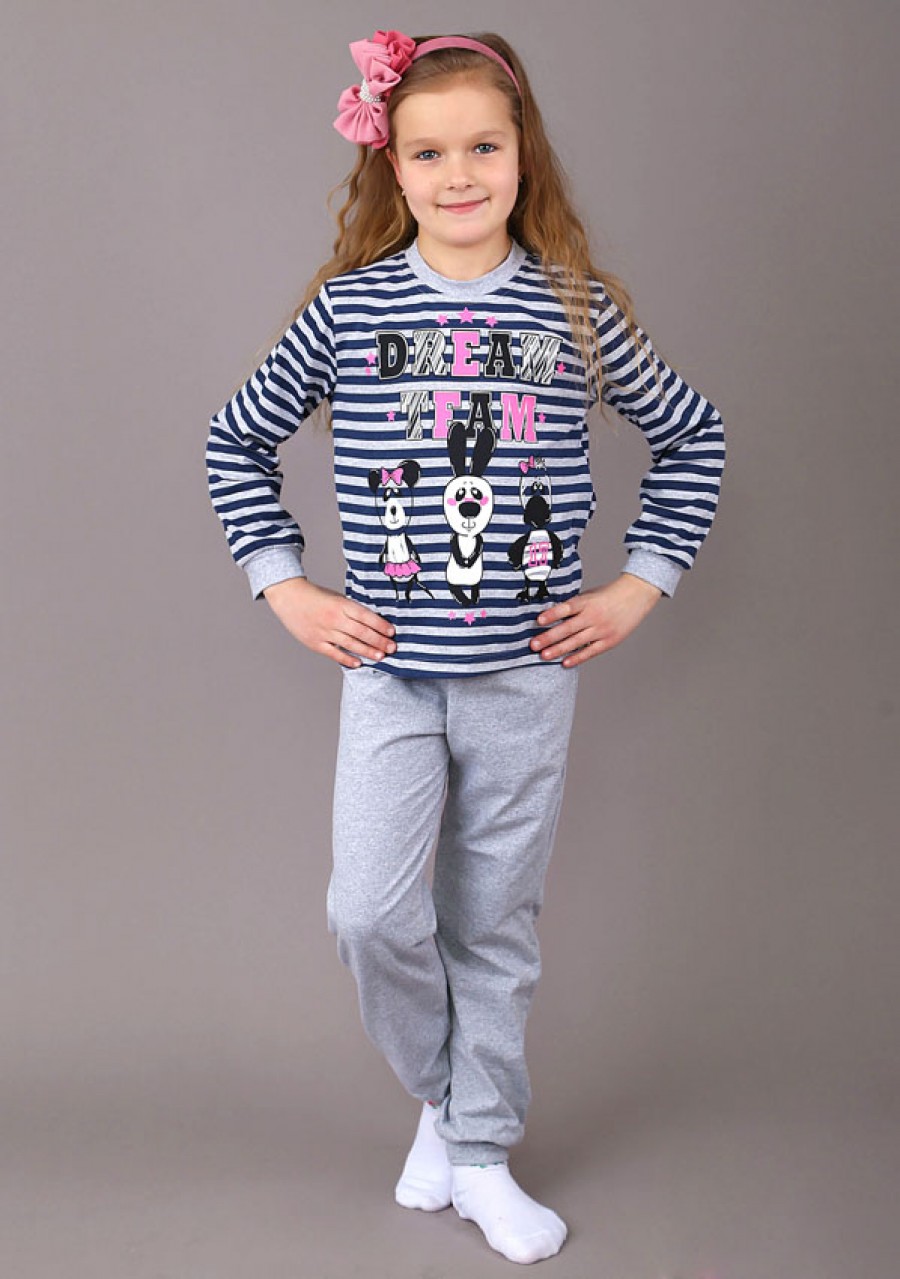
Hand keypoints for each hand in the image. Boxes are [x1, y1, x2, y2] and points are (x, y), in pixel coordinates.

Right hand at [262, 577, 395, 668]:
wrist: (289, 597)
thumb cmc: (315, 596)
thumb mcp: (337, 597)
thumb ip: (352, 610)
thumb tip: (373, 623)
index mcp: (341, 605)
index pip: (366, 617)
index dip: (380, 625)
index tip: (392, 632)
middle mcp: (334, 619)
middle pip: (361, 633)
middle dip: (379, 641)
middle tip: (392, 648)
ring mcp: (324, 632)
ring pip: (351, 645)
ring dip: (368, 652)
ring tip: (381, 656)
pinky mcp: (315, 643)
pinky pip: (334, 653)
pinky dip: (347, 659)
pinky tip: (358, 663)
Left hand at [530, 573, 662, 666]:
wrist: (636, 595)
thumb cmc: (609, 594)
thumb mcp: (589, 594)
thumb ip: (574, 606)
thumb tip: (551, 616)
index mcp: (587, 602)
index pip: (567, 608)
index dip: (552, 614)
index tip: (538, 621)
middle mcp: (593, 616)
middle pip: (568, 628)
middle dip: (548, 638)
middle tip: (533, 645)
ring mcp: (602, 630)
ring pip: (576, 642)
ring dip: (558, 650)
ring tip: (543, 656)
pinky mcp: (610, 641)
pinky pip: (591, 651)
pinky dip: (577, 658)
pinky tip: (565, 663)